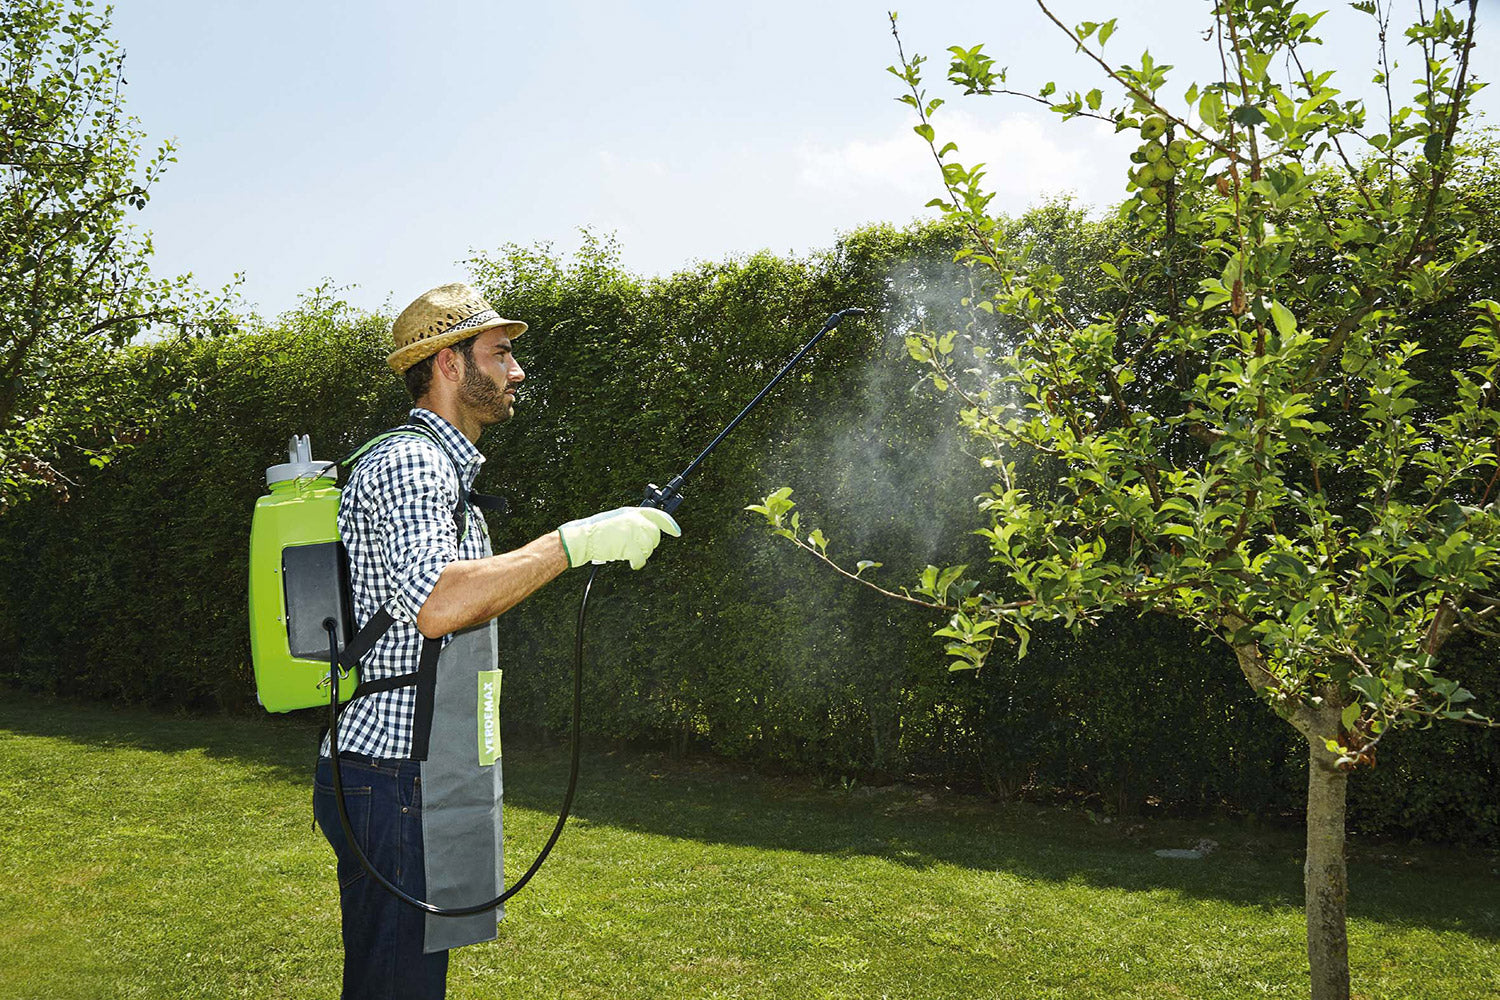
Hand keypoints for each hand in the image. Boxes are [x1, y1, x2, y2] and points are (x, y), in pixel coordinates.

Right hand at [557, 506, 681, 569]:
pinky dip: (638, 563)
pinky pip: (641, 558)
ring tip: (630, 554)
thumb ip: (633, 523)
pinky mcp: (628, 544)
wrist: (582, 537)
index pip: (658, 515)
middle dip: (650, 545)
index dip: (670, 524)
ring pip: (650, 547)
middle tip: (638, 549)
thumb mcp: (617, 520)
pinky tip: (633, 563)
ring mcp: (632, 531)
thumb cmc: (596, 531)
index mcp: (632, 512)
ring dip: (642, 554)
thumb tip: (647, 533)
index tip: (677, 532)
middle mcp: (634, 519)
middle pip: (655, 535)